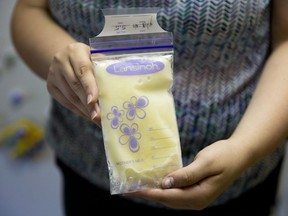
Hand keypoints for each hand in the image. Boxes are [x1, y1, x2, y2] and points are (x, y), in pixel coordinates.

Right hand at [46, 42, 100, 125]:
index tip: (94, 101)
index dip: (89, 87)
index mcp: (75, 51)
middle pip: (76, 86)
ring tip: (97, 119)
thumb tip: (118, 88)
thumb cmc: (88, 58)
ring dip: (85, 110)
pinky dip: (79, 110)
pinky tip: (89, 116)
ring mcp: (53, 74)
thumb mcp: (96, 57)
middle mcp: (61, 61)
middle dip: (89, 103)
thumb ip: (104, 68)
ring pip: (70, 96)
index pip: (83, 70)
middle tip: (100, 116)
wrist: (65, 56)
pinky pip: (66, 102)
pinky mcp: (51, 86)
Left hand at [129, 139, 248, 209]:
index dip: (149, 193)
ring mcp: (196, 197)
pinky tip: (156, 181)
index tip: (132, 190)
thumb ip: (185, 175)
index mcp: (199, 195)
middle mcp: (196, 200)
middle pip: (167, 200)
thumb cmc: (224, 156)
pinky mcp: (196, 191)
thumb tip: (165, 184)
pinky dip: (164, 188)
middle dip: (148, 194)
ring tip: (139, 185)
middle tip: (130, 187)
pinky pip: (176, 192)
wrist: (239, 154)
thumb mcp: (205, 163)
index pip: (168, 196)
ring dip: (155, 192)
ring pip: (170, 198)